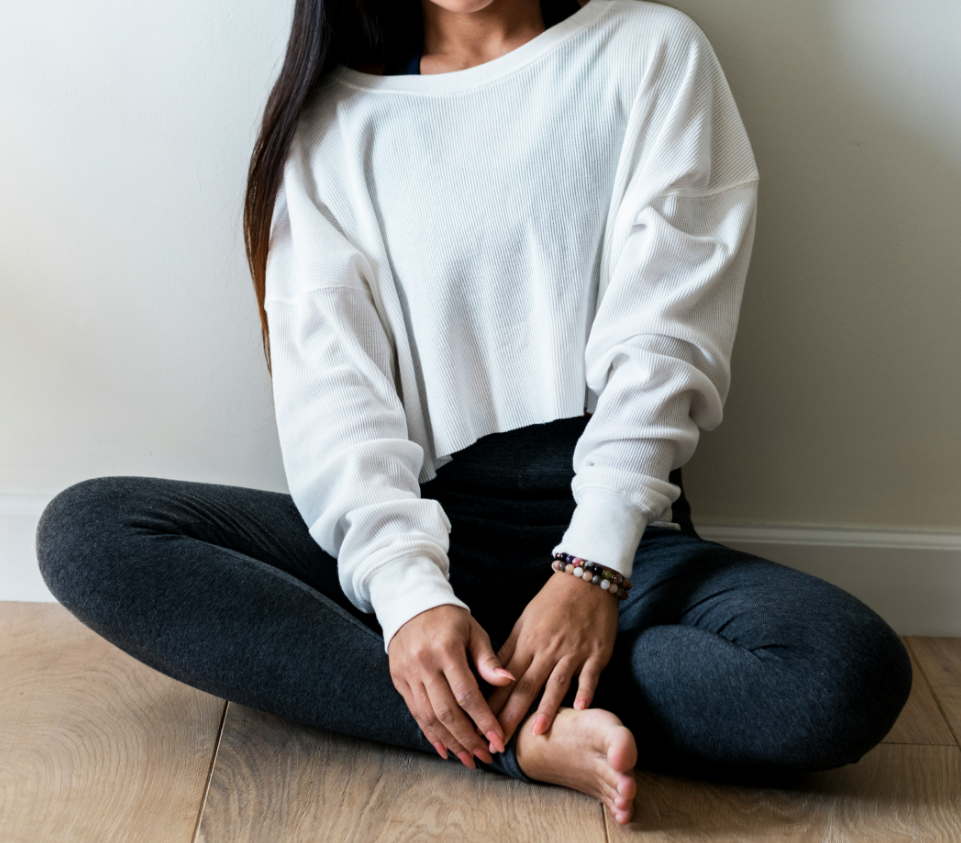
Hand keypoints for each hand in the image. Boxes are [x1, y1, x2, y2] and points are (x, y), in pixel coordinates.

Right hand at [388, 604, 515, 767]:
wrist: (410, 604)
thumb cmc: (449, 618)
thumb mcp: (473, 631)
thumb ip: (488, 660)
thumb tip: (509, 681)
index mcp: (446, 650)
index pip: (467, 694)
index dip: (484, 720)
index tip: (498, 739)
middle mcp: (424, 665)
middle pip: (447, 712)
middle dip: (468, 739)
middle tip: (485, 756)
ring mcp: (408, 674)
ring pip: (429, 718)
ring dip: (450, 742)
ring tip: (468, 759)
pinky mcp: (399, 681)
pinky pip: (415, 713)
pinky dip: (430, 734)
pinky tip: (445, 749)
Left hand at [486, 571, 618, 744]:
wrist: (585, 580)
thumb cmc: (552, 602)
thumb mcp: (524, 622)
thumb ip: (510, 650)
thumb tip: (491, 677)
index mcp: (527, 643)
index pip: (504, 679)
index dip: (492, 704)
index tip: (479, 727)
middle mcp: (547, 650)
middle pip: (526, 686)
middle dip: (511, 716)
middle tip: (499, 742)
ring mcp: (573, 652)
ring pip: (556, 683)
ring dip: (546, 707)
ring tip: (536, 732)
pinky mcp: (596, 653)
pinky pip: (590, 675)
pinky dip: (585, 691)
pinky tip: (580, 709)